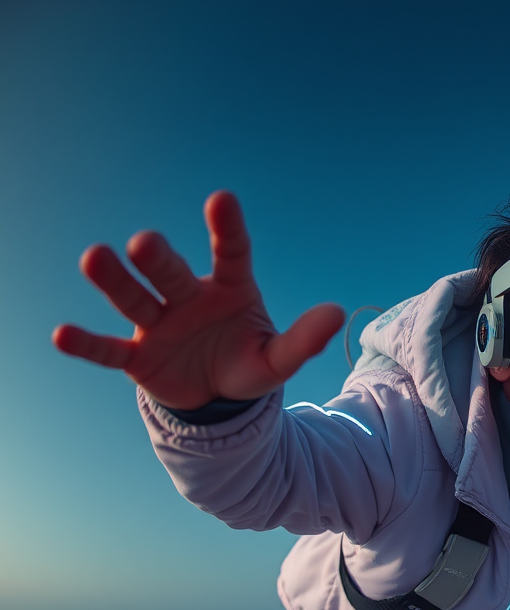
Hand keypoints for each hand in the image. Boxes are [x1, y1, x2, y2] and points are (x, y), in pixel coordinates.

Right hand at [53, 192, 344, 409]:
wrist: (217, 397)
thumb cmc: (247, 363)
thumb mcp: (278, 358)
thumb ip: (303, 339)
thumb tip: (336, 313)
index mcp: (230, 290)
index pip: (231, 254)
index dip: (227, 230)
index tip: (221, 200)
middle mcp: (189, 297)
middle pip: (171, 272)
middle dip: (157, 258)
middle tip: (144, 243)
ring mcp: (159, 324)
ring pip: (136, 298)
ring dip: (115, 280)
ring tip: (94, 258)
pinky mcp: (137, 357)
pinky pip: (110, 350)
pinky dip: (88, 344)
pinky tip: (61, 334)